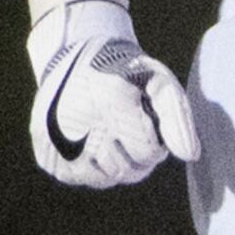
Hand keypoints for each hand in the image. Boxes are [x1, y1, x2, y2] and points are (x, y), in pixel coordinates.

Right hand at [26, 0, 197, 189]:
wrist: (76, 56)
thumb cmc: (127, 73)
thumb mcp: (159, 82)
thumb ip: (177, 119)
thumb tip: (189, 155)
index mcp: (111, 99)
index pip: (147, 153)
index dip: (155, 143)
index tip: (148, 125)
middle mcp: (79, 120)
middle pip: (126, 170)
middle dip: (137, 157)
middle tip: (131, 132)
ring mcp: (56, 138)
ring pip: (103, 178)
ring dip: (116, 165)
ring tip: (112, 136)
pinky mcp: (44, 150)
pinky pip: (78, 177)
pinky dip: (90, 167)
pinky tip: (92, 143)